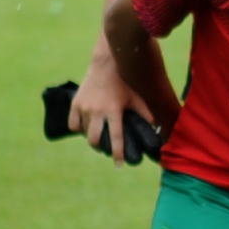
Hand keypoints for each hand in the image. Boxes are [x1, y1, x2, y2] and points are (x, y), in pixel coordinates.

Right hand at [69, 44, 156, 167]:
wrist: (105, 64)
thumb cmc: (124, 81)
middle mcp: (96, 110)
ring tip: (99, 136)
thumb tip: (155, 127)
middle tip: (107, 150)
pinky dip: (79, 129)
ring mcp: (83, 107)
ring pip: (84, 133)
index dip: (118, 153)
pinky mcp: (75, 103)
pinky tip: (87, 127)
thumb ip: (144, 112)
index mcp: (113, 110)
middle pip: (94, 140)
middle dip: (100, 148)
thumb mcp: (136, 97)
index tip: (119, 165)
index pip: (116, 138)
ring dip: (91, 137)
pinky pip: (73, 124)